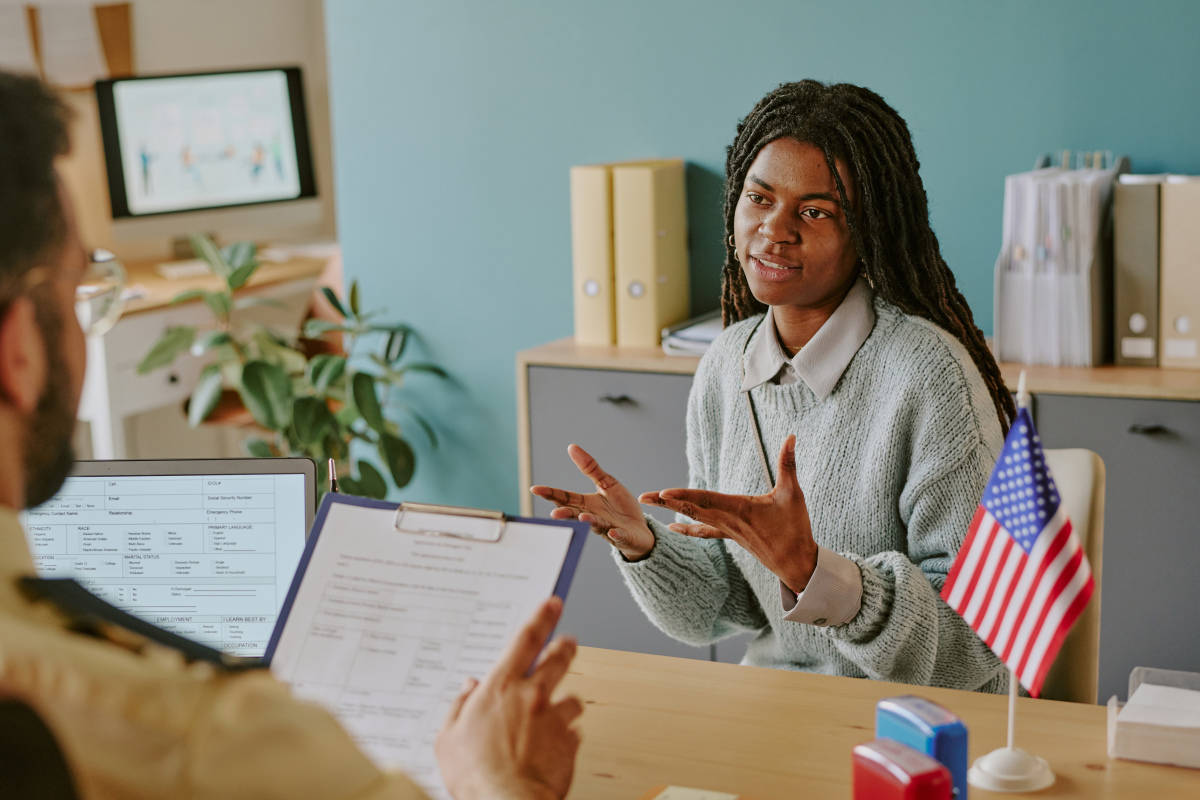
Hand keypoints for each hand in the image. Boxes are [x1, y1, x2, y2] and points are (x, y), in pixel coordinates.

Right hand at [435, 596, 583, 799]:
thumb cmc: (475, 775)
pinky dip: (567, 737)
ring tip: (560, 710)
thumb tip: (468, 689)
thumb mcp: (448, 738)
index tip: (553, 604)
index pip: (526, 639)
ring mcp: (554, 720)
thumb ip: (459, 707)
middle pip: (559, 659)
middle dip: (565, 646)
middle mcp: (532, 697)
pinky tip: (558, 745)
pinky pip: (574, 734)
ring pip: (573, 698)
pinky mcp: (569, 744)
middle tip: (568, 641)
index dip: (542, 616)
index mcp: (501, 688)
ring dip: (567, 702)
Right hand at [529, 444, 655, 560]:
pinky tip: (612, 532)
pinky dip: (615, 535)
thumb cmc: (620, 507)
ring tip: (583, 518)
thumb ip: (590, 468)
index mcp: (587, 503)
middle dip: (565, 514)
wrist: (640, 529)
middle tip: (554, 513)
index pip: (565, 497)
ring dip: (589, 521)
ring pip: (596, 525)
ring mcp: (607, 528)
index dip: (551, 493)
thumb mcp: (607, 483)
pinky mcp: (623, 536)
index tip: (535, 489)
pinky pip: (618, 536)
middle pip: (576, 514)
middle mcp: (593, 517)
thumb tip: (572, 447)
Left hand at [639, 435, 817, 593]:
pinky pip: (704, 531)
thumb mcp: (793, 493)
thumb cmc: (795, 529)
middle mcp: (727, 520)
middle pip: (691, 508)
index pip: (705, 499)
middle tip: (643, 497)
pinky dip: (688, 528)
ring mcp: (727, 530)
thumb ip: (788, 463)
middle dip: (666, 501)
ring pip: (694, 517)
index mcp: (738, 509)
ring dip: (671, 509)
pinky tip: (673, 528)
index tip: (663, 493)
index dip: (683, 496)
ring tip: (651, 502)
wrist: (796, 563)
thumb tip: (791, 437)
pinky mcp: (732, 536)